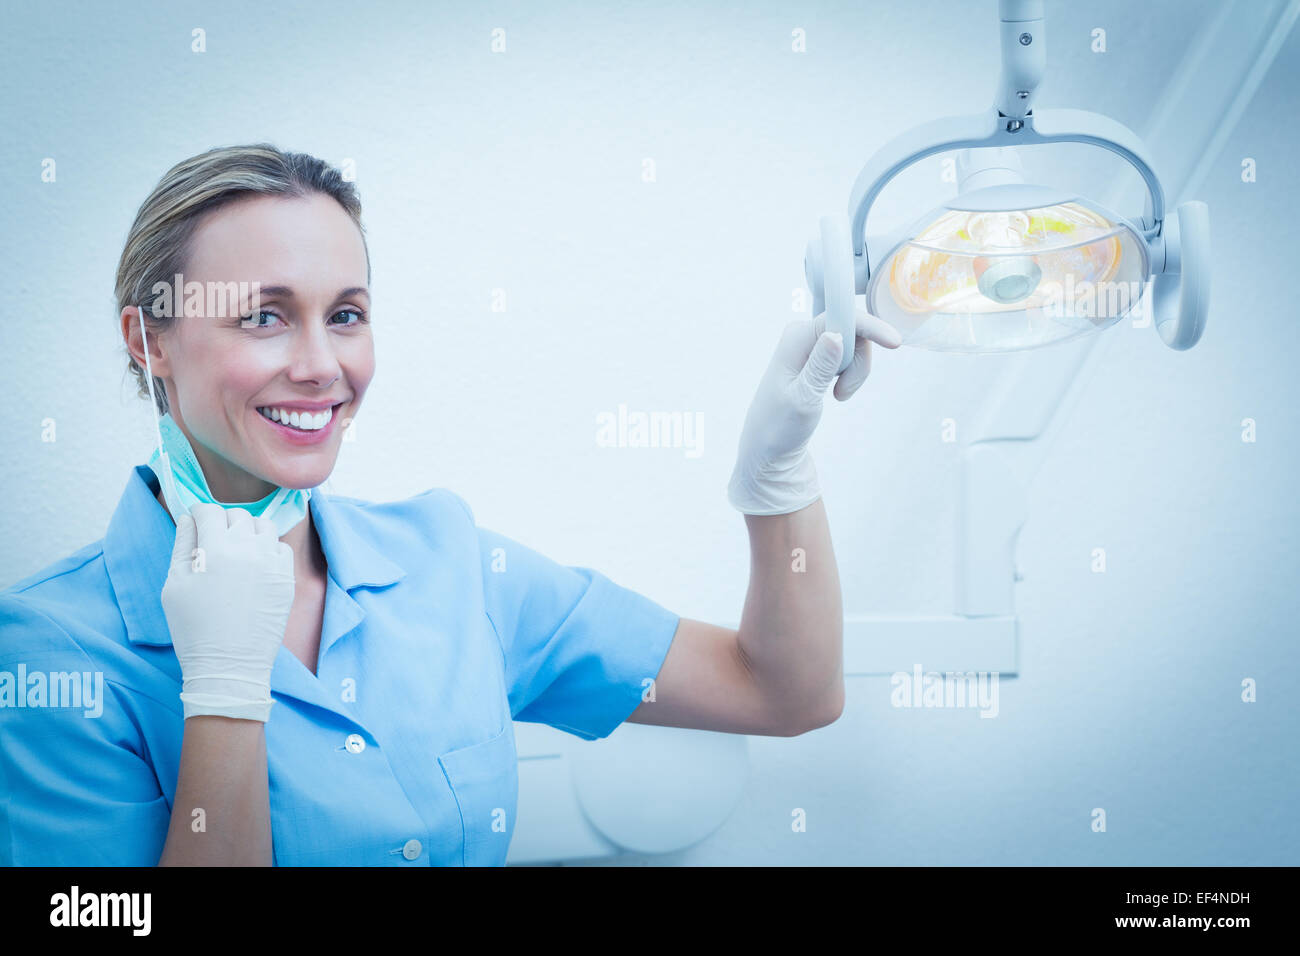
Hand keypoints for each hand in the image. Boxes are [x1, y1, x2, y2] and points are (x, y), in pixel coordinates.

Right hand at [161, 503, 295, 721]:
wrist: (229, 666)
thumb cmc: (193, 629)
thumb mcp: (174, 586)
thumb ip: (181, 546)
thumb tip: (188, 519)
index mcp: (215, 550)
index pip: (209, 512)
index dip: (199, 514)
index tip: (197, 522)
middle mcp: (247, 550)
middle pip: (237, 516)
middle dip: (223, 522)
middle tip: (215, 540)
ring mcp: (271, 563)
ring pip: (264, 526)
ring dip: (249, 531)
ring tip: (237, 550)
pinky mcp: (287, 578)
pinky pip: (281, 548)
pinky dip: (268, 549)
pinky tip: (256, 565)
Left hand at [727, 309, 900, 515]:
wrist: (770, 450)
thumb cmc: (779, 428)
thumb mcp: (802, 399)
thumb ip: (820, 366)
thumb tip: (836, 334)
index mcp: (795, 339)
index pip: (839, 316)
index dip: (869, 326)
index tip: (895, 343)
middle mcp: (802, 335)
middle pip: (852, 331)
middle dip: (859, 363)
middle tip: (843, 393)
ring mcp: (810, 347)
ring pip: (854, 346)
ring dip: (855, 374)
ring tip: (838, 397)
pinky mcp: (818, 359)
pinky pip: (848, 357)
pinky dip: (851, 376)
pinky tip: (836, 392)